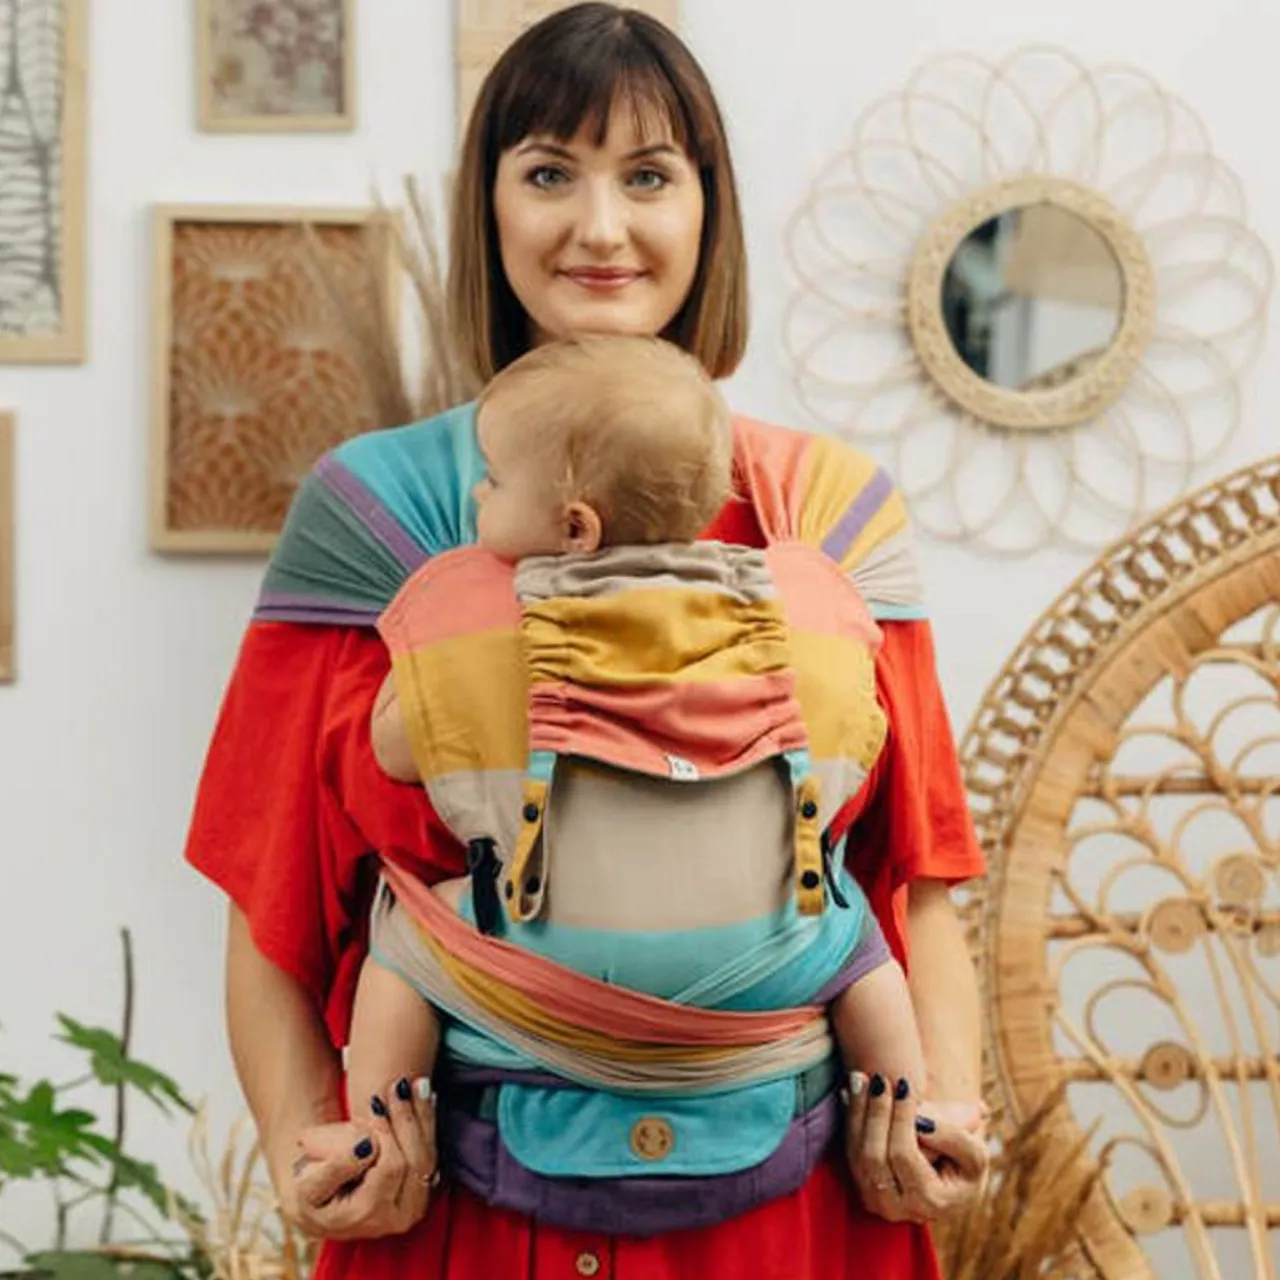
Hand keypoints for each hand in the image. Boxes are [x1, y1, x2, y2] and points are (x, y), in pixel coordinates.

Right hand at [273, 1075, 438, 1239]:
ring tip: (415, 1084)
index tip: (375, 1102)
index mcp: (370, 1214)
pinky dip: (427, 1124)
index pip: (391, 1167)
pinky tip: (426, 1097)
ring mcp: (413, 1205)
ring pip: (427, 1155)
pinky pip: (431, 1154)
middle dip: (406, 1119)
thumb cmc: (310, 1194)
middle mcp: (398, 1216)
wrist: (321, 1207)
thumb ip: (334, 1168)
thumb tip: (365, 1144)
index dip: (385, 1133)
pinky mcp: (420, 1192)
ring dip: (421, 1116)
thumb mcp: (309, 1186)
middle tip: (397, 1086)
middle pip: (415, 1161)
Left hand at [843, 1072, 987, 1223]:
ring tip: (861, 1079)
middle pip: (874, 1157)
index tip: (904, 1085)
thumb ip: (955, 1139)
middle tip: (879, 1079)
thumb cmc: (965, 1166)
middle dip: (876, 1112)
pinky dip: (851, 1120)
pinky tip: (849, 1092)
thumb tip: (922, 1121)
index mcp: (930, 1202)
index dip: (901, 1119)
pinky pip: (850, 1153)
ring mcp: (876, 1200)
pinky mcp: (863, 1187)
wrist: (950, 1185)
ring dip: (858, 1113)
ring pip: (858, 1155)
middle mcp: (898, 1207)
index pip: (904, 1156)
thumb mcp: (975, 1155)